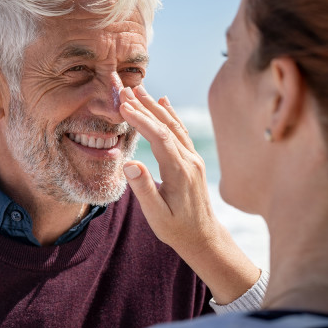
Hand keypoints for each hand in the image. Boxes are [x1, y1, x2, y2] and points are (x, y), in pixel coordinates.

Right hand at [119, 85, 259, 303]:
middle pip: (167, 125)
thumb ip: (144, 189)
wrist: (203, 237)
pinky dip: (170, 114)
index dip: (141, 119)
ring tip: (138, 89)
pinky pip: (180, 131)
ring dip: (155, 106)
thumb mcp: (157, 215)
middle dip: (145, 106)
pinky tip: (163, 102)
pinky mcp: (193, 160)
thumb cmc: (176, 229)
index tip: (124, 105)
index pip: (159, 138)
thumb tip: (130, 163)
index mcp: (180, 172)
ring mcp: (194, 158)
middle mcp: (190, 160)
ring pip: (174, 125)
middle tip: (125, 89)